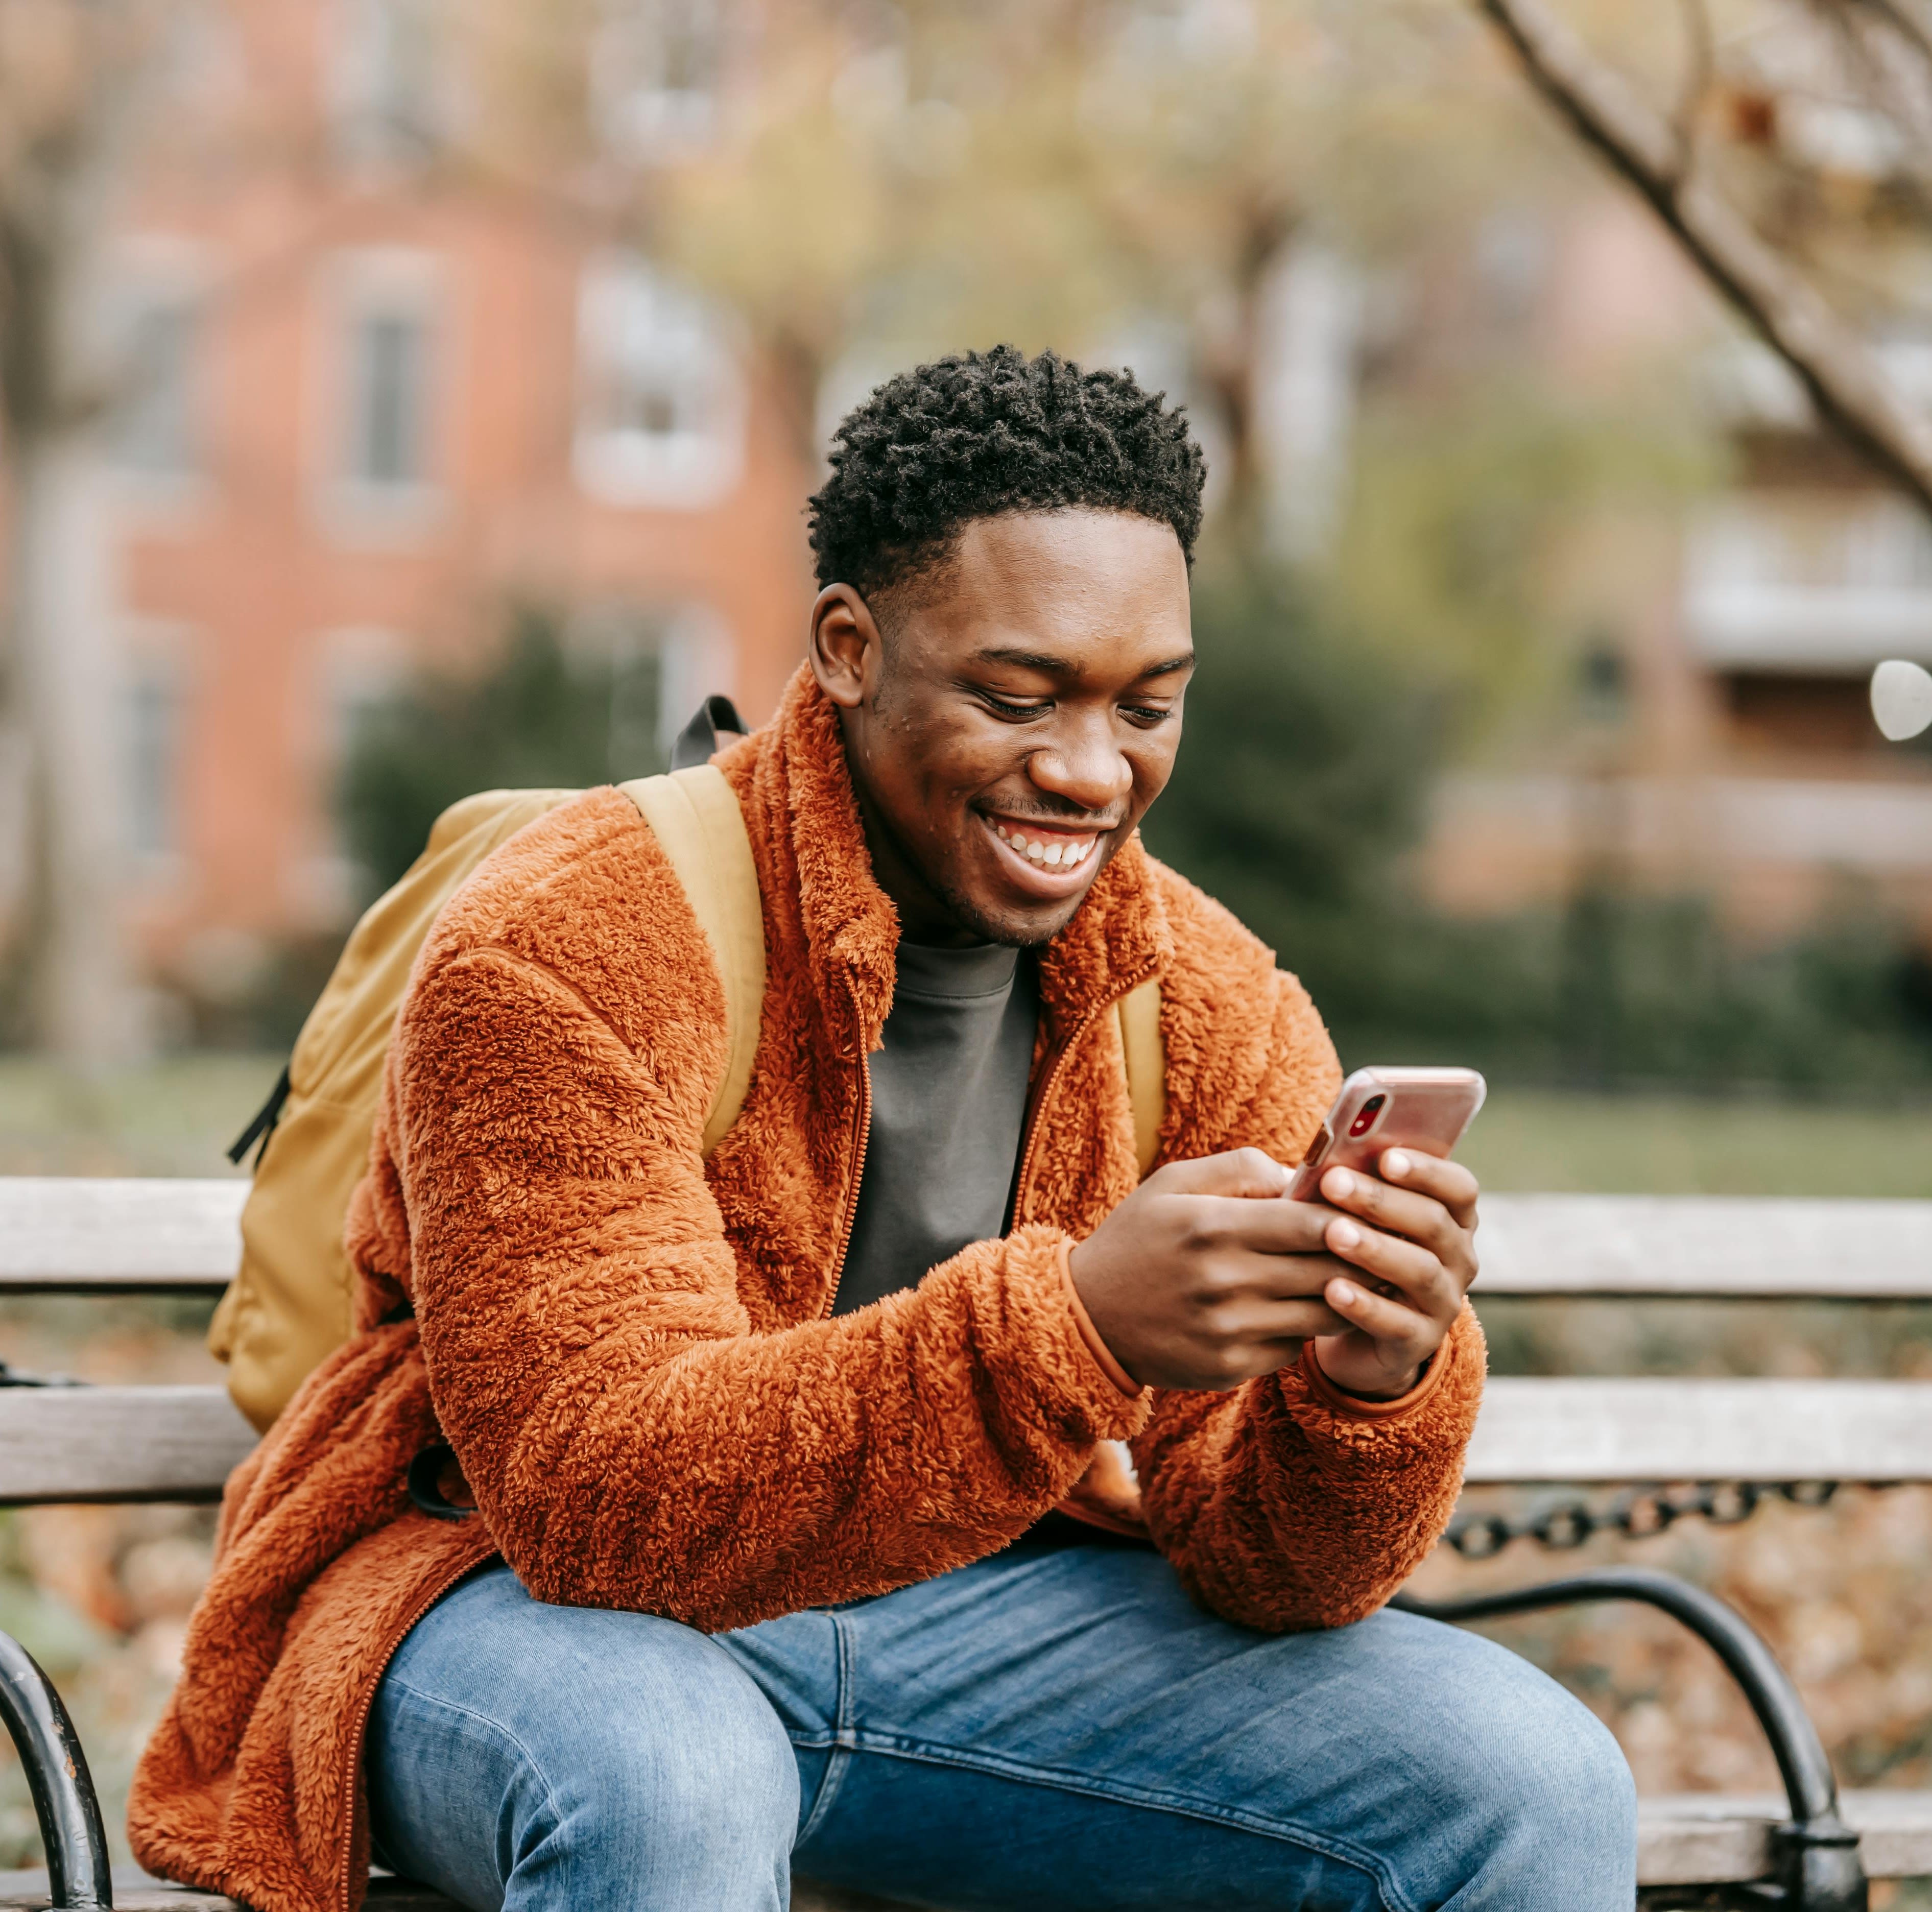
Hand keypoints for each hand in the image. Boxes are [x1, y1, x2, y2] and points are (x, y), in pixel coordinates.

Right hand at [1067, 1149, 1353, 1390]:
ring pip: (1321, 1315)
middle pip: (1327, 1271)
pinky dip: (1302, 1328)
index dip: (1351, 1217)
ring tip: (1357, 1278)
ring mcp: (1227, 1331)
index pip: (1310, 1223)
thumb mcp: (1173, 1183)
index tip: (1367, 1212)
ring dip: (1346, 1297)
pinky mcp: (1229, 1368)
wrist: (1087, 1317)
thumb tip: (1304, 1177)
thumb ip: (1241, 1167)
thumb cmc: (1138, 1238)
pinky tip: (1298, 1310)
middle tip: (1382, 1245)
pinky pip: (1293, 1348)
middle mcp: (1223, 1281)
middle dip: (1362, 1257)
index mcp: (1211, 1226)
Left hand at [1308, 1150, 1479, 1398]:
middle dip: (1381, 1201)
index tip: (1385, 1157)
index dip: (1427, 1171)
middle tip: (1334, 1183)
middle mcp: (1459, 1260)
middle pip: (1433, 1223)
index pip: (1459, 1188)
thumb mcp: (1366, 1222)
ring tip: (1333, 1234)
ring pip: (1420, 1271)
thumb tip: (1328, 1160)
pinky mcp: (1419, 1342)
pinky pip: (1396, 1323)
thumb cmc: (1360, 1256)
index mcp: (1453, 1220)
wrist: (1360, 1335)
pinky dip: (1364, 1305)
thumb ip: (1359, 1191)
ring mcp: (1443, 1303)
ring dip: (1375, 1249)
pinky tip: (1332, 1289)